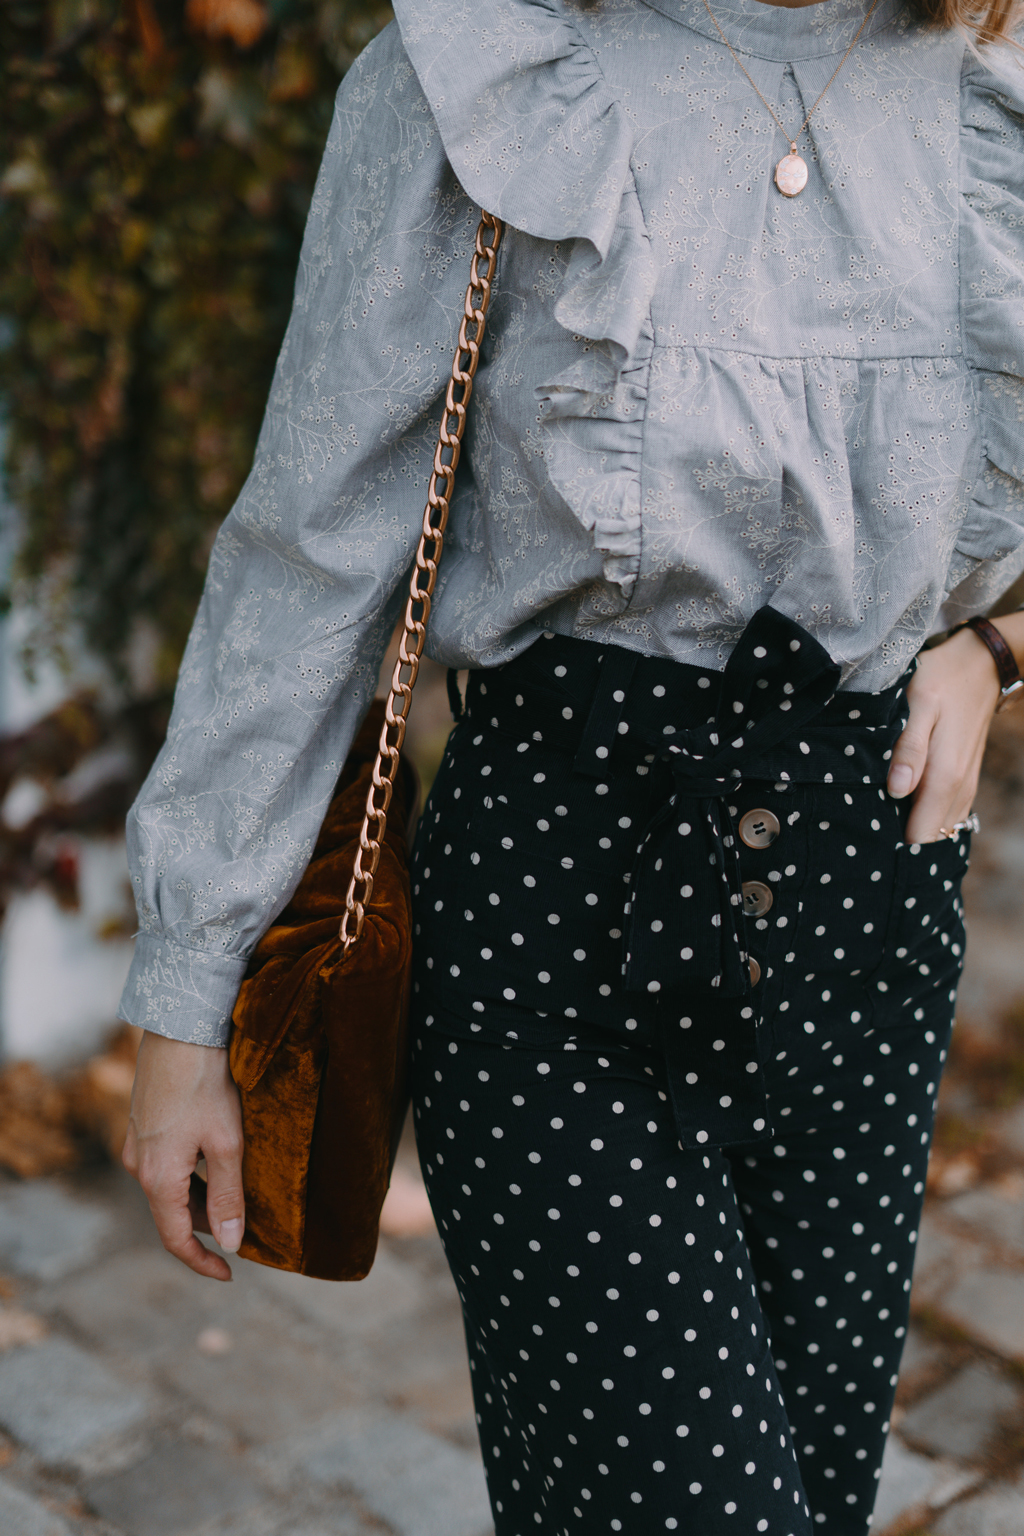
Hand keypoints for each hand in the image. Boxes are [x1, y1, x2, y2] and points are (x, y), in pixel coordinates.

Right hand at [122, 1032, 244, 1281]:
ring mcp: (137, 1143)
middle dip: (208, 1223)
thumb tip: (232, 1244)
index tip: (229, 1273)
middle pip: (174, 1212)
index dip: (202, 1262)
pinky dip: (192, 1171)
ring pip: (171, 1186)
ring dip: (202, 1195)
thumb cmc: (207, 1084)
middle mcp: (138, 1166)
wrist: (180, 1029)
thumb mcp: (227, 1144)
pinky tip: (218, 1153)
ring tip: (240, 1185)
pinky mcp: (142, 1124)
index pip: (175, 1239)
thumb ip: (229, 1197)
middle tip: (247, 1222)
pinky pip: (166, 1163)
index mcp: (157, 1178)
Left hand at [886, 618, 1022, 842]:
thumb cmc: (940, 681)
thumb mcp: (917, 706)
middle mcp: (959, 787)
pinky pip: (950, 811)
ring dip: (916, 827)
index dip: (894, 841)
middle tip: (869, 830)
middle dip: (901, 839)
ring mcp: (966, 784)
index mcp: (945, 775)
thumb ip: (909, 749)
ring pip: (943, 826)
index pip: (921, 834)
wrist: (979, 666)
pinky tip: (905, 807)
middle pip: (931, 836)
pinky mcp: (966, 777)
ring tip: (882, 821)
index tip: (867, 838)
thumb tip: (897, 791)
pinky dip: (929, 816)